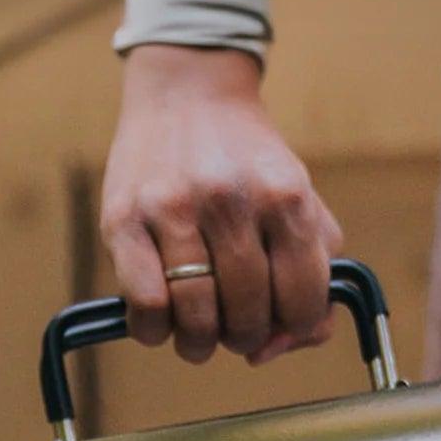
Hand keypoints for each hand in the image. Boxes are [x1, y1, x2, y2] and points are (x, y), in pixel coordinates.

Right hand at [101, 45, 342, 365]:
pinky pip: (146, 305)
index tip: (279, 325)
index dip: (293, 328)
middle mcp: (231, 200)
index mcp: (285, 197)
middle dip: (244, 337)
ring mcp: (174, 208)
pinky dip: (154, 330)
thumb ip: (314, 278)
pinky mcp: (125, 218)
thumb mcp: (301, 204)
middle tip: (234, 329)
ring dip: (200, 344)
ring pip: (196, 319)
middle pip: (247, 316)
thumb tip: (276, 348)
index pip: (301, 302)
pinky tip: (161, 320)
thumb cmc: (249, 166)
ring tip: (198, 335)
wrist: (187, 93)